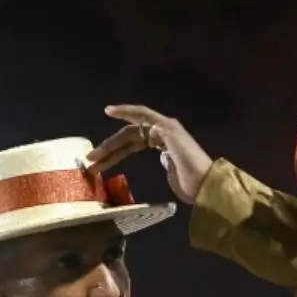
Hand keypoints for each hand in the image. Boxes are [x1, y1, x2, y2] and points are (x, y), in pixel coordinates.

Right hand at [88, 106, 212, 203]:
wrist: (205, 185)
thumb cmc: (192, 163)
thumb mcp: (178, 143)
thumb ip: (163, 131)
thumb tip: (149, 126)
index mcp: (165, 126)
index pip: (140, 115)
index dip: (124, 112)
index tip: (107, 111)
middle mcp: (162, 132)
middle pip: (130, 134)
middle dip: (110, 145)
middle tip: (91, 158)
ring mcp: (162, 145)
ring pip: (131, 145)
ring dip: (114, 154)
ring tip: (97, 165)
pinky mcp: (163, 159)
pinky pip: (138, 152)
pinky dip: (124, 155)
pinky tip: (114, 162)